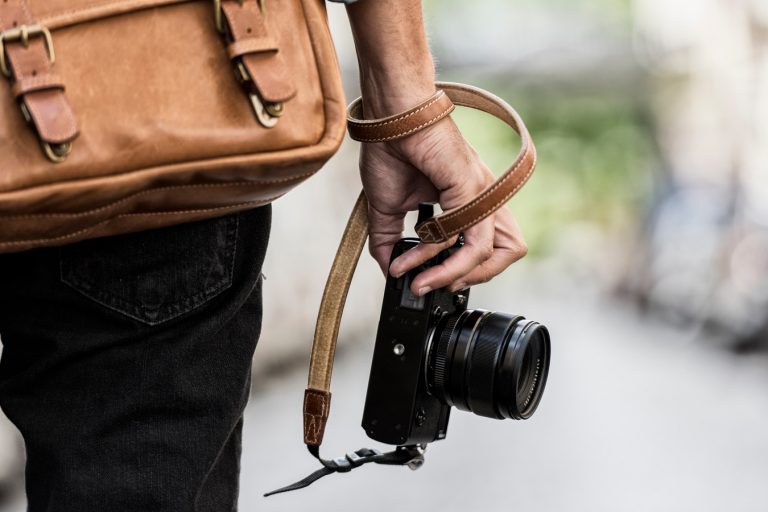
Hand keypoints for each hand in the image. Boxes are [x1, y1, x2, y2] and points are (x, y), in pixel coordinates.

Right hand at [360, 115, 528, 295]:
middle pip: (509, 252)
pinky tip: (414, 258)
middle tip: (437, 284)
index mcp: (468, 202)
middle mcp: (482, 199)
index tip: (426, 280)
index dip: (461, 271)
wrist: (389, 117)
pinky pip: (468, 239)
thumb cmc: (391, 150)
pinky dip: (440, 258)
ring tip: (425, 280)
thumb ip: (389, 240)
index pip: (486, 247)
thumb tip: (389, 269)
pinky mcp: (472, 189)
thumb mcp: (387, 208)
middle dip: (472, 278)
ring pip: (495, 252)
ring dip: (457, 275)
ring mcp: (481, 194)